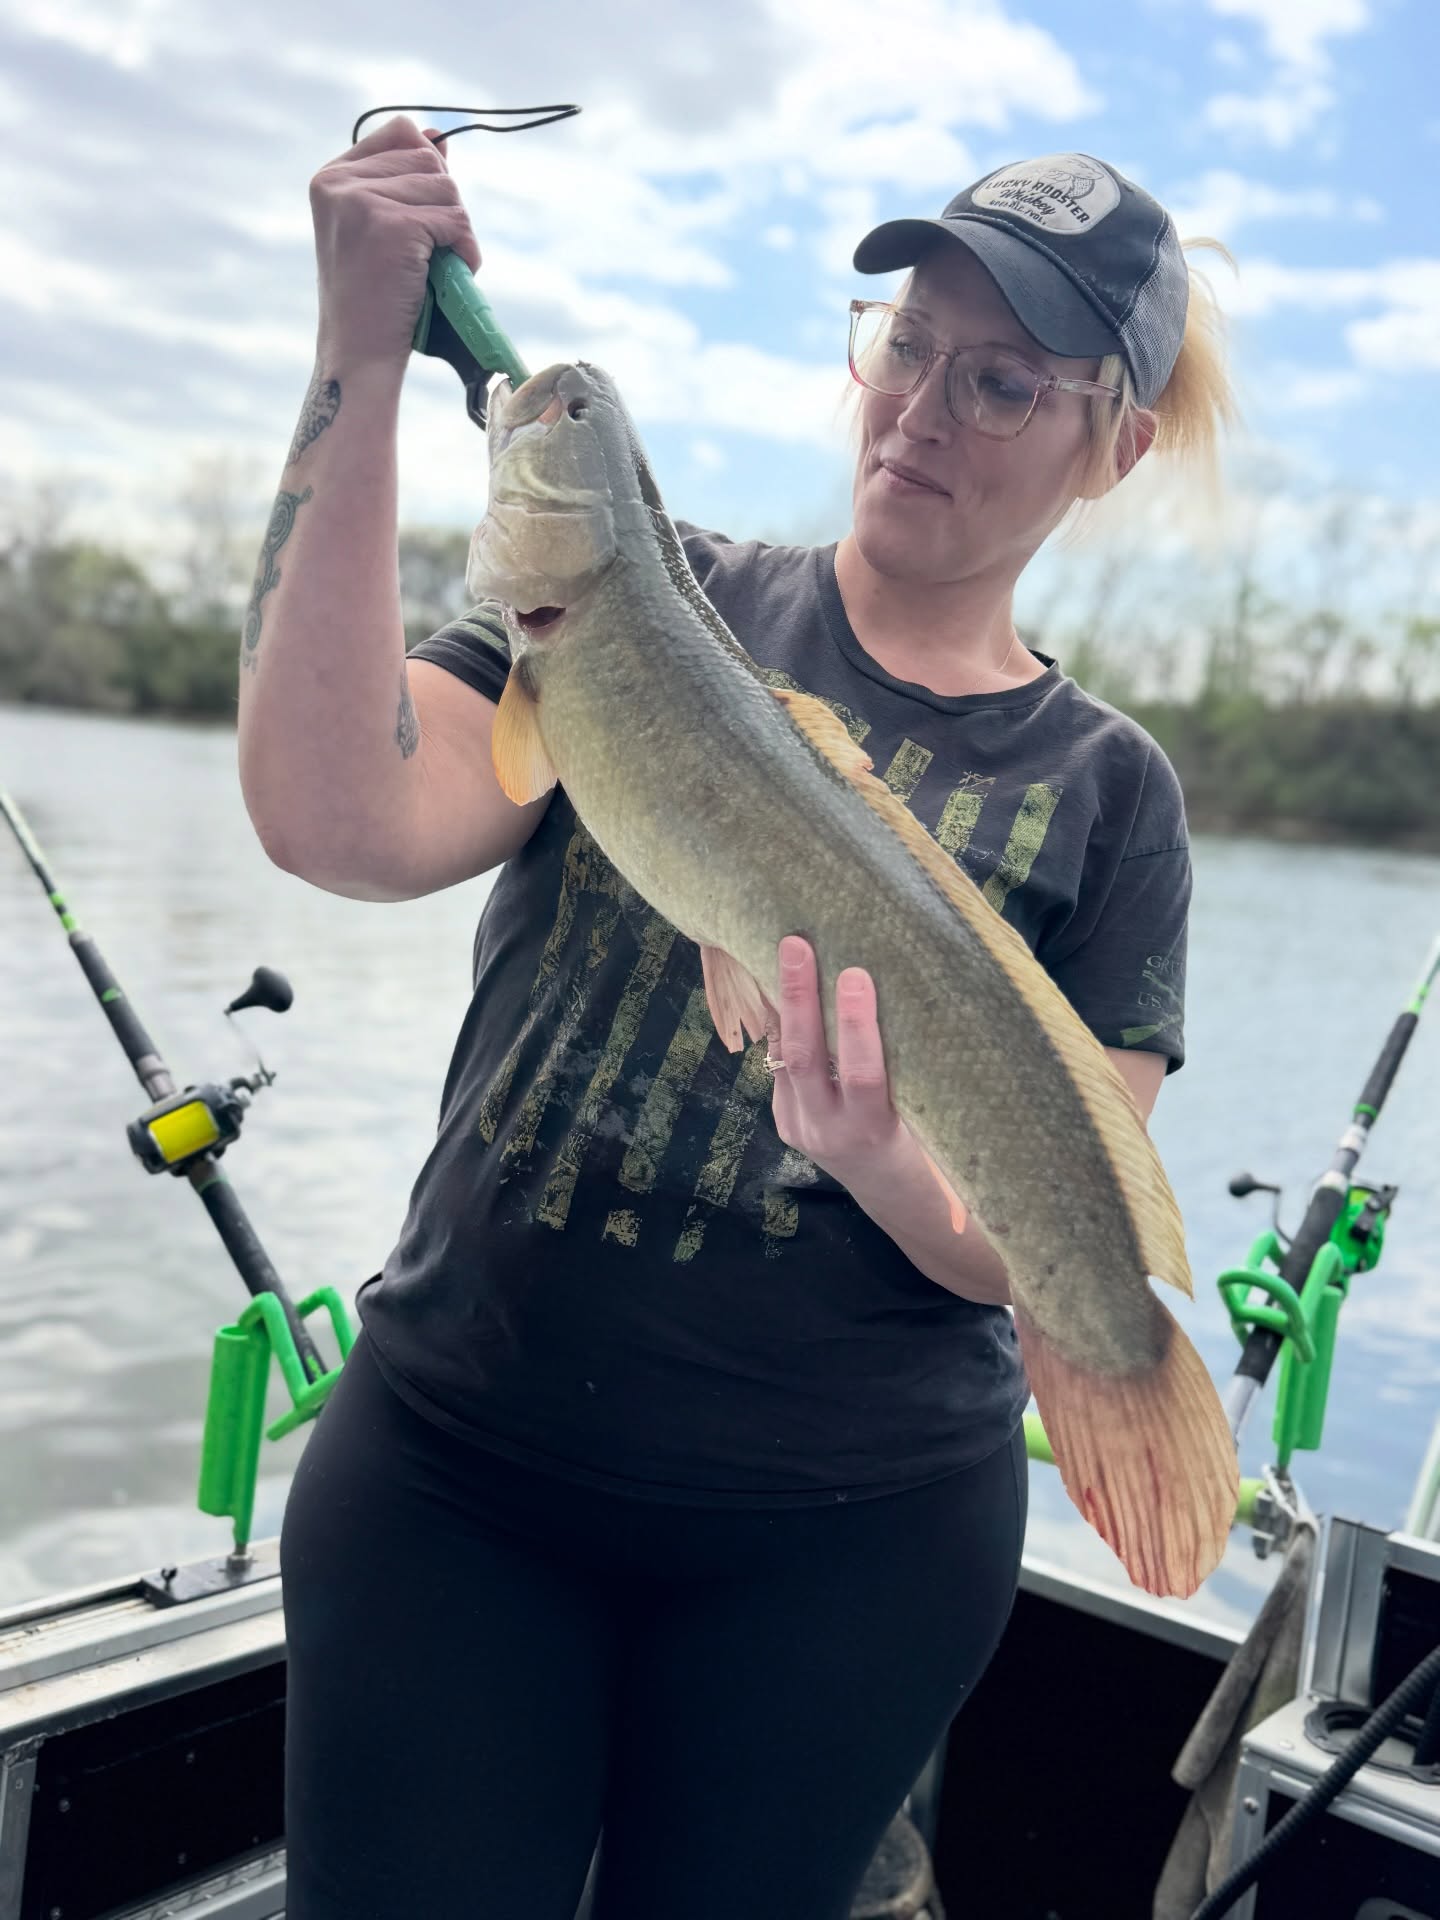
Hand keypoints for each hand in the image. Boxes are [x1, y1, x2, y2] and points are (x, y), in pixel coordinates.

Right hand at [309, 115, 482, 373]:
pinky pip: (455, 220)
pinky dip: (465, 250)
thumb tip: (439, 138)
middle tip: (432, 250)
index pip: (402, 132)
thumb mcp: (379, 229)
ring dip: (457, 230)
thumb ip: (403, 182)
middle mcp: (340, 182)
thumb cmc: (374, 300)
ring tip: (437, 266)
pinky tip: (450, 275)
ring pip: (446, 188)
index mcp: (332, 177)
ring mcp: (361, 200)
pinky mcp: (390, 224)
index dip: (429, 170)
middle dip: (445, 204)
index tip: (422, 217)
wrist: (360, 354)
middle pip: (428, 158)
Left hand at [765, 935, 906, 1183]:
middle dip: (800, 998)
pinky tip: (782, 986)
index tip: (857, 975)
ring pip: (783, 1059)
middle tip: (797, 947)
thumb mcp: (915, 1109)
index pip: (861, 1075)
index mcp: (872, 1130)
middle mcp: (828, 1130)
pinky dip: (782, 1025)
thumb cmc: (919, 1140)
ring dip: (783, 1004)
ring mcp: (798, 1127)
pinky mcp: (783, 1120)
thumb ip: (897, 1067)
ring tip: (785, 956)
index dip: (857, 1025)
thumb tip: (881, 988)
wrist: (888, 1190)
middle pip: (805, 1058)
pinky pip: (778, 1066)